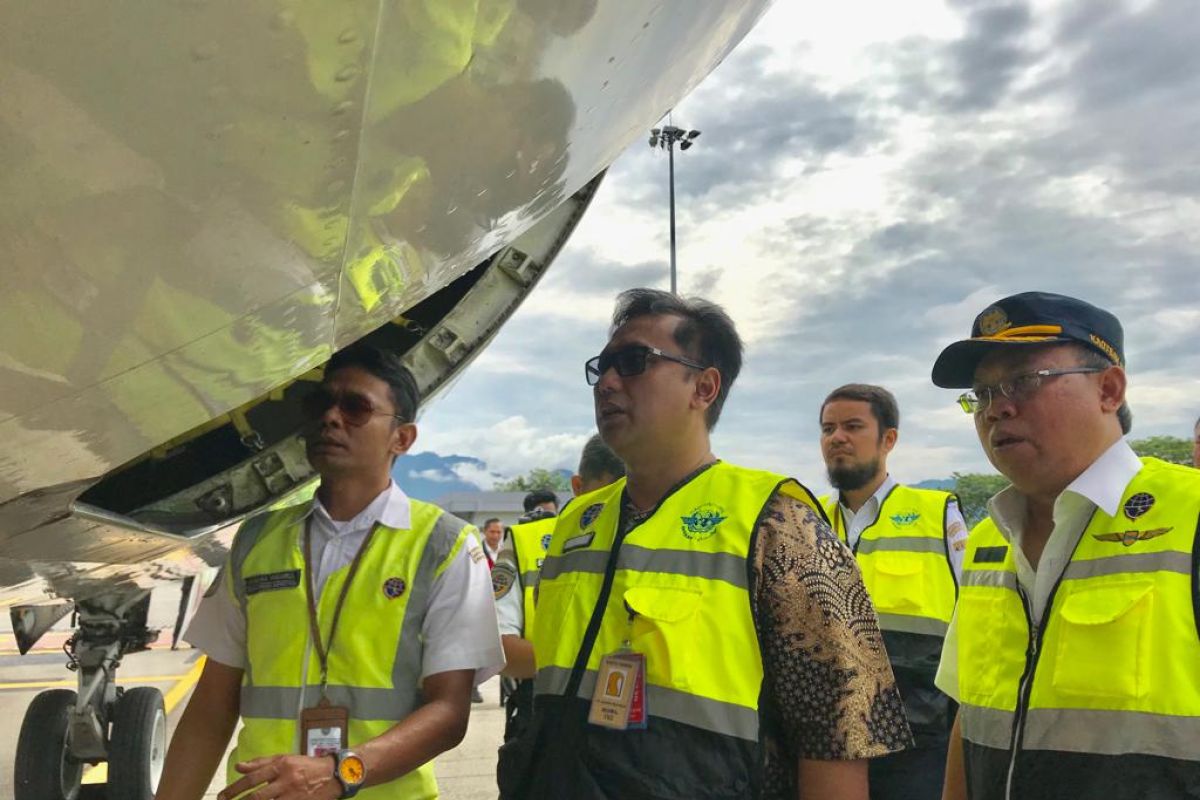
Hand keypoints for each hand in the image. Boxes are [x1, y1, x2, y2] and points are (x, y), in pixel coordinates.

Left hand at [218, 753, 340, 799]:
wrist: (335, 775)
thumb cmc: (306, 766)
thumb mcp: (285, 759)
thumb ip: (261, 763)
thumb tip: (239, 767)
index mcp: (282, 766)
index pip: (253, 778)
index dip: (235, 789)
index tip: (222, 796)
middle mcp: (286, 781)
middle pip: (258, 796)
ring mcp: (294, 796)